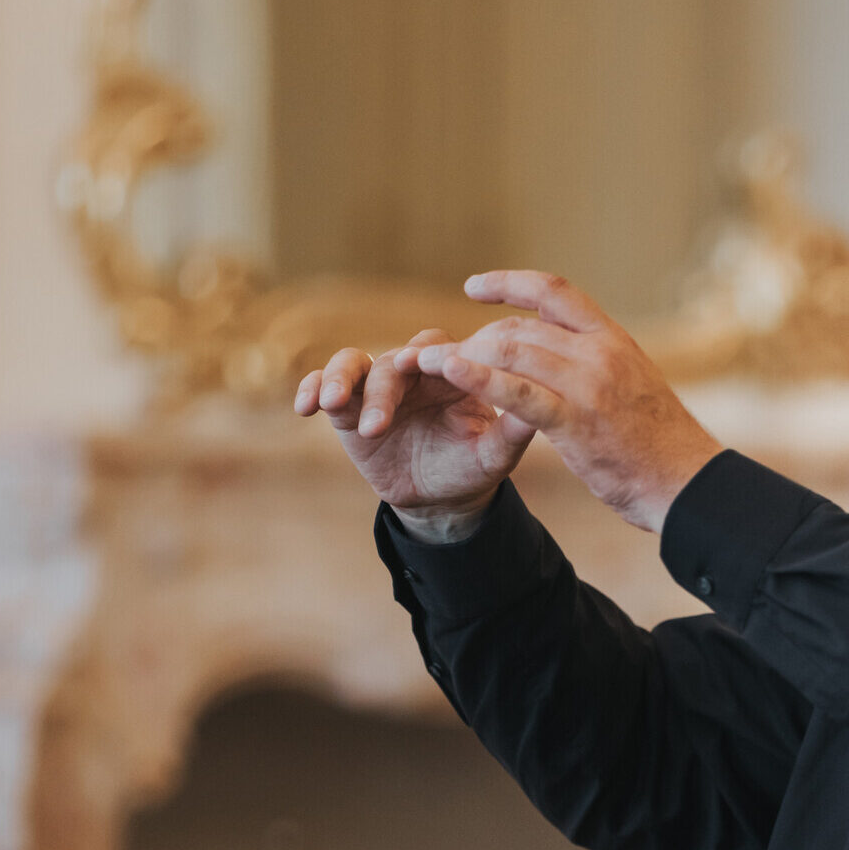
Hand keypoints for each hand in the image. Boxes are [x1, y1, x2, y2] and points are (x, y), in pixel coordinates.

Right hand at [294, 328, 536, 541]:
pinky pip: (324, 387)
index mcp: (453, 373)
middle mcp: (415, 373)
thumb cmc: (473, 467)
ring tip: (333, 404)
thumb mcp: (498, 453)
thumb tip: (544, 401)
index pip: (440, 350)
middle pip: (395, 359)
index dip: (430, 357)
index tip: (424, 368)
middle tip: (379, 415)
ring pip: (354, 364)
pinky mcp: (348, 408)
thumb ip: (516, 428)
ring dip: (341, 379)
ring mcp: (379, 387)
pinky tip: (305, 407)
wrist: (440, 499)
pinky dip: (311, 388)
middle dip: (385, 385)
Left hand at [403, 271, 722, 532]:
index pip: (556, 292)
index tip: (474, 287)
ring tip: (430, 366)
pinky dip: (480, 378)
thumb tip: (572, 360)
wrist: (689, 484)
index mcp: (616, 340)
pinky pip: (518, 392)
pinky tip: (450, 373)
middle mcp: (601, 352)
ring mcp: (589, 384)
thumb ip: (602, 368)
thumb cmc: (662, 447)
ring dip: (466, 355)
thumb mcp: (635, 390)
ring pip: (513, 350)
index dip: (510, 283)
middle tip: (446, 358)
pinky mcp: (577, 420)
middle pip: (523, 326)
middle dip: (477, 338)